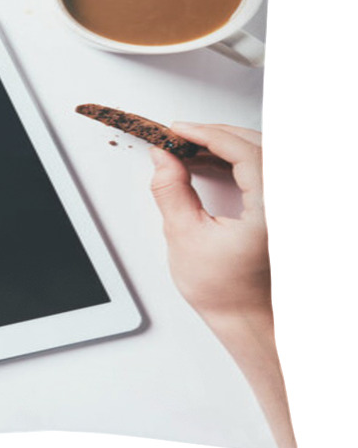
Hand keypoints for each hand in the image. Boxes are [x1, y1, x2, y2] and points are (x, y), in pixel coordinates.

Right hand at [149, 123, 268, 316]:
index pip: (245, 153)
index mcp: (270, 212)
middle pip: (257, 147)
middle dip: (215, 135)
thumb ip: (170, 190)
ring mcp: (285, 208)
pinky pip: (261, 171)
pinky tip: (208, 162)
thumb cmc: (224, 291)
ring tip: (187, 149)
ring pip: (261, 155)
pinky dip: (234, 161)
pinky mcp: (278, 210)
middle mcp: (284, 207)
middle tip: (179, 136)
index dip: (208, 134)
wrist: (245, 317)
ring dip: (224, 146)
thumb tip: (162, 157)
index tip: (179, 130)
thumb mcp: (183, 235)